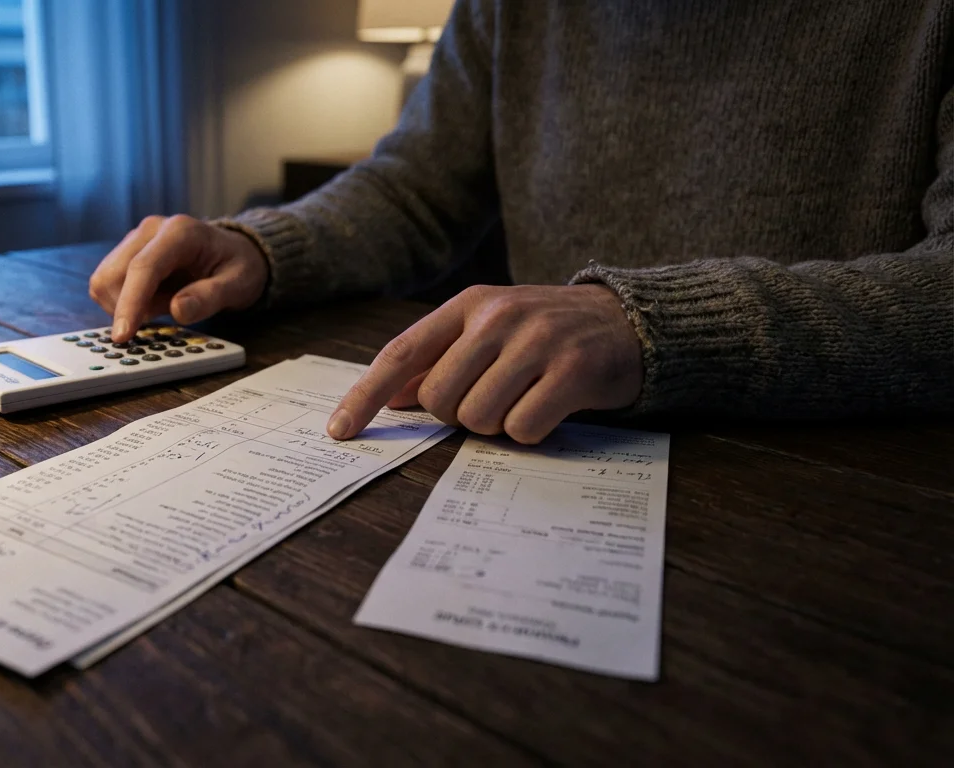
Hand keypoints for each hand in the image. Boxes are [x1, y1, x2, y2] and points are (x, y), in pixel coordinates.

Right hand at [89, 215, 269, 342]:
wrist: (234, 253)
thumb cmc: (238, 267)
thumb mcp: (238, 285)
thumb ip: (209, 297)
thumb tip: (178, 310)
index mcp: (180, 232)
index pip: (143, 267)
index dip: (129, 303)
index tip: (123, 335)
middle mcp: (151, 230)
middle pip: (114, 274)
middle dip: (127, 308)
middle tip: (160, 317)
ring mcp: (136, 239)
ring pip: (104, 279)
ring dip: (124, 305)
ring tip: (161, 306)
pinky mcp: (127, 253)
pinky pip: (109, 283)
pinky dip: (124, 301)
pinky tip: (152, 301)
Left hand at [327, 284, 643, 443]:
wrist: (628, 323)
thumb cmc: (546, 334)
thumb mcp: (490, 331)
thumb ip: (441, 358)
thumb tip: (392, 397)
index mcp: (469, 305)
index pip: (401, 354)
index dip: (364, 395)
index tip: (339, 431)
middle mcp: (499, 317)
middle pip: (441, 399)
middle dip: (459, 415)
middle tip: (494, 398)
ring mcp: (537, 341)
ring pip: (478, 418)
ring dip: (497, 425)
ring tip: (524, 399)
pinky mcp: (573, 371)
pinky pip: (523, 428)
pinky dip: (530, 432)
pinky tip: (549, 409)